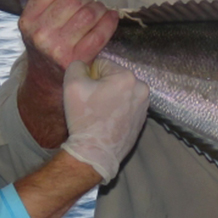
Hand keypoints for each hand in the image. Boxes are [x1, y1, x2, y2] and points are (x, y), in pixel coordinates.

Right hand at [19, 0, 118, 74]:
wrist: (47, 78)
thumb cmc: (47, 42)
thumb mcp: (43, 17)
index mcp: (27, 20)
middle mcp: (40, 34)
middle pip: (73, 0)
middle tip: (89, 1)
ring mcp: (58, 48)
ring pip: (89, 14)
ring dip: (99, 8)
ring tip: (98, 10)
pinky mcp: (77, 59)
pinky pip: (100, 33)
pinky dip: (109, 21)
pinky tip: (110, 17)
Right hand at [61, 59, 149, 181]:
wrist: (96, 153)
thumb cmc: (84, 118)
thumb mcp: (72, 85)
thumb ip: (78, 66)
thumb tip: (85, 66)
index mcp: (127, 76)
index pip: (102, 65)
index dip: (89, 77)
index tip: (86, 94)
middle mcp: (141, 88)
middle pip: (114, 77)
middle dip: (102, 86)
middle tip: (92, 104)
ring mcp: (145, 104)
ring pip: (121, 91)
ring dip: (111, 96)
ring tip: (100, 113)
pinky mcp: (143, 118)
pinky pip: (127, 104)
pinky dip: (118, 108)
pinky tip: (108, 120)